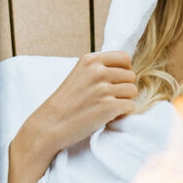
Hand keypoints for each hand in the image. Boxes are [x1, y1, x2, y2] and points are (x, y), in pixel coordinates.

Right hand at [2, 52, 135, 182]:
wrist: (50, 124)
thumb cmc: (65, 102)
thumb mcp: (79, 75)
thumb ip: (99, 69)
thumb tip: (127, 69)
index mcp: (90, 60)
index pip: (124, 57)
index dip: (124, 70)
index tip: (115, 82)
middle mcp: (97, 71)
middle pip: (131, 76)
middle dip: (124, 88)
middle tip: (109, 99)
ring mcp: (103, 89)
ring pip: (133, 91)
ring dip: (124, 101)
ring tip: (108, 107)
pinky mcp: (108, 107)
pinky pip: (131, 106)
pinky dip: (123, 113)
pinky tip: (108, 116)